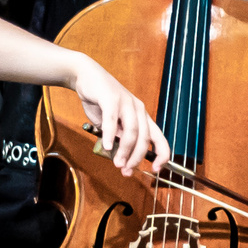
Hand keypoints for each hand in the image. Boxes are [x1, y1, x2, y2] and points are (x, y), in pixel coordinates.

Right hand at [64, 54, 169, 177]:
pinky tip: (106, 146)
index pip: (159, 138)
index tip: (157, 169)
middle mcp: (138, 109)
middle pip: (144, 138)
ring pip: (131, 132)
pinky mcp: (111, 99)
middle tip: (126, 171)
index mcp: (142, 116)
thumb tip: (120, 157)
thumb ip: (117, 137)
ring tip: (117, 163)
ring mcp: (126, 103)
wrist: (85, 76)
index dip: (162, 154)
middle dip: (137, 158)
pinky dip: (110, 135)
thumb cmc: (99, 101)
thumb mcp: (111, 123)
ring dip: (125, 150)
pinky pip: (112, 121)